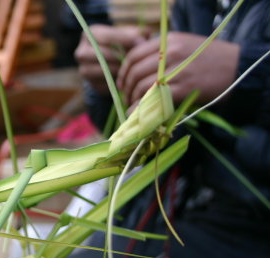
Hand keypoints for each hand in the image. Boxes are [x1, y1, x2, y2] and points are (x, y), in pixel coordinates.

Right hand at [75, 25, 148, 94]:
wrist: (112, 61)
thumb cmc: (122, 43)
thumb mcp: (127, 34)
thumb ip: (136, 33)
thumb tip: (143, 38)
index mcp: (89, 35)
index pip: (106, 37)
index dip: (125, 39)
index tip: (141, 42)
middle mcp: (81, 52)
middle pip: (102, 54)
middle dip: (122, 56)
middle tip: (137, 57)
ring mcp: (84, 69)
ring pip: (103, 70)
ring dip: (120, 69)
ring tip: (133, 66)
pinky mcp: (91, 83)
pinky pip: (105, 84)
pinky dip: (118, 81)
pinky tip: (128, 77)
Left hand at [117, 32, 239, 105]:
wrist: (236, 67)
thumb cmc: (209, 59)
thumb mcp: (184, 46)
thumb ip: (162, 53)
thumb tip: (137, 70)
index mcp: (168, 41)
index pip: (134, 55)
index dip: (124, 71)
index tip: (122, 83)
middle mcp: (169, 53)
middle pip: (135, 71)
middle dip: (126, 88)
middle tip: (126, 97)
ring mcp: (176, 70)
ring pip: (142, 85)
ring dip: (132, 99)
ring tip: (133, 106)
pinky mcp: (182, 87)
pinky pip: (154, 98)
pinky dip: (141, 108)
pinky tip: (138, 114)